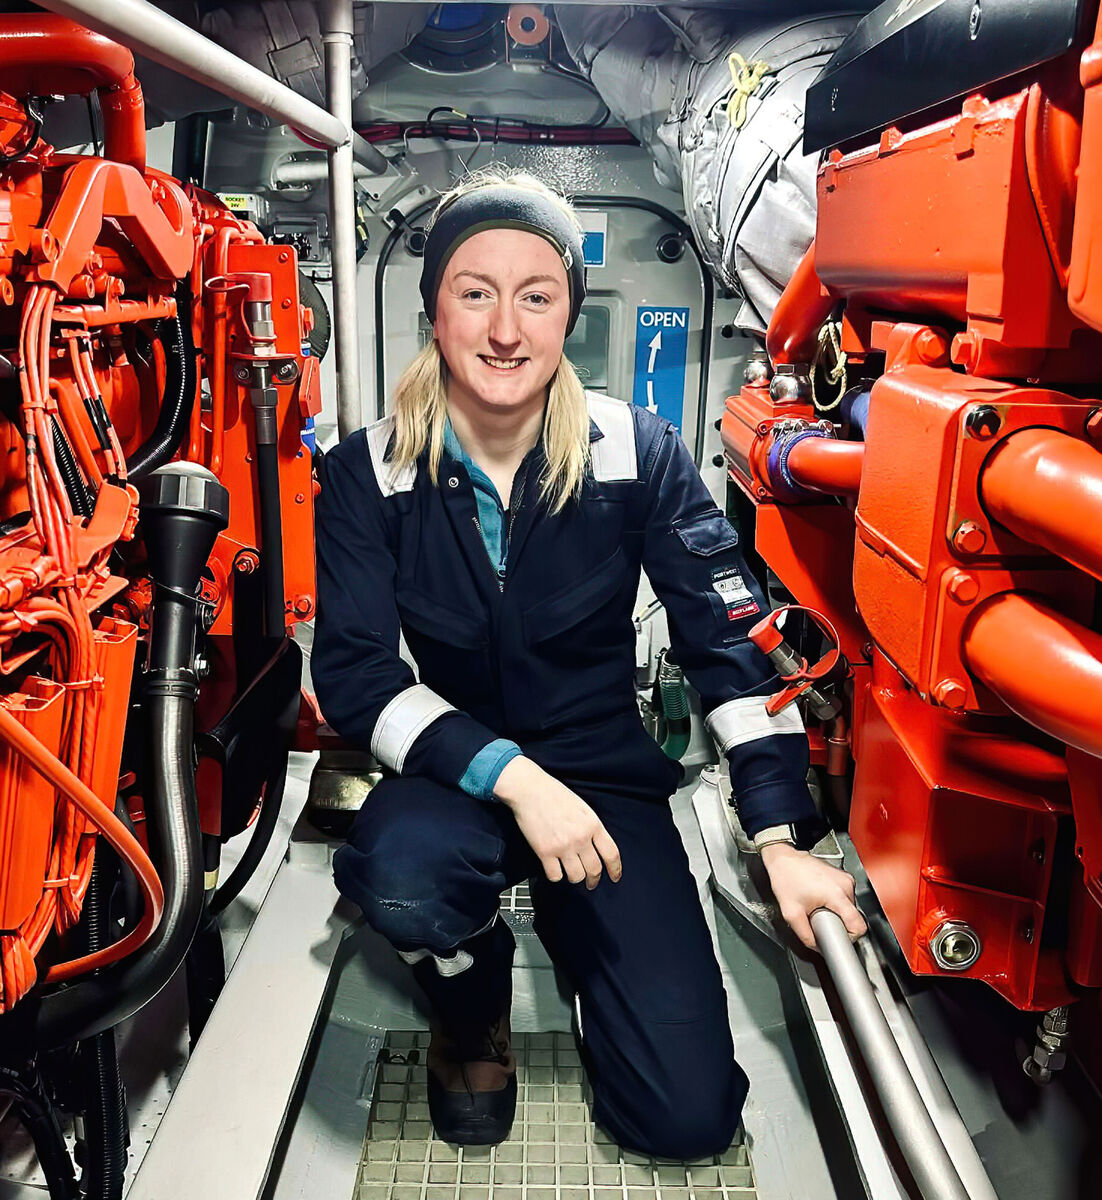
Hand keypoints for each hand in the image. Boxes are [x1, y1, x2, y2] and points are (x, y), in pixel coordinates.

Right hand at [494, 756, 621, 888]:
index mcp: (592, 824)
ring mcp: (563, 846)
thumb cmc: (554, 794)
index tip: (615, 877)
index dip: (615, 869)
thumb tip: (597, 847)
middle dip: (594, 880)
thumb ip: (591, 827)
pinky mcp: (544, 852)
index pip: (611, 854)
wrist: (529, 789)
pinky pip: (555, 876)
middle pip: (594, 869)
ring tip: (571, 873)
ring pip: (576, 876)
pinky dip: (555, 876)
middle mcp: (580, 838)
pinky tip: (554, 869)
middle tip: (591, 883)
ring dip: (575, 878)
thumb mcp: (582, 807)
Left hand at [759, 842, 866, 950]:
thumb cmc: (786, 878)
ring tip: (819, 906)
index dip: (850, 937)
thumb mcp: (791, 914)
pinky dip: (836, 901)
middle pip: (853, 917)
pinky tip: (820, 898)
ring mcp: (845, 878)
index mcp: (837, 895)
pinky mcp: (842, 876)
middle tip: (820, 918)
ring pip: (849, 907)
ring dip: (837, 911)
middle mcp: (845, 885)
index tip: (838, 937)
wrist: (784, 858)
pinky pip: (845, 896)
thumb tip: (817, 947)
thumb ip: (805, 935)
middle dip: (839, 922)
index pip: (859, 926)